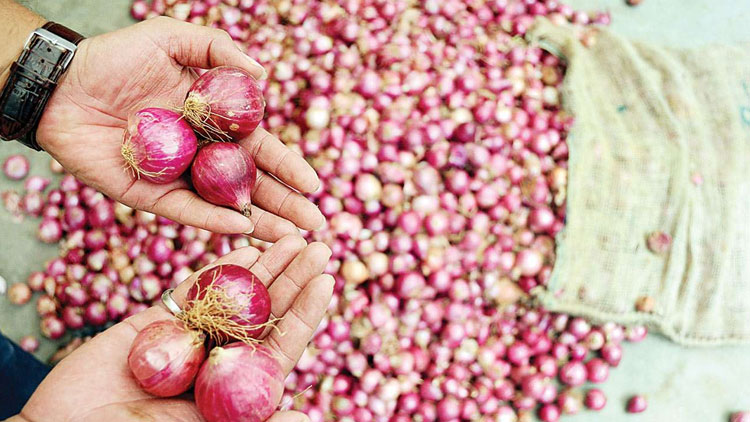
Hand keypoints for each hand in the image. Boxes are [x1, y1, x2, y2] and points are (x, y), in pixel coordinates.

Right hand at [17, 236, 332, 421]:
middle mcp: (220, 361)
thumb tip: (305, 416)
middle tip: (319, 245)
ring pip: (235, 296)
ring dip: (264, 266)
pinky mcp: (157, 323)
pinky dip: (217, 270)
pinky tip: (244, 247)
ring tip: (290, 237)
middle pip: (266, 313)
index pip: (282, 345)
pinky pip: (192, 291)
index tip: (328, 280)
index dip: (305, 311)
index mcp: (237, 390)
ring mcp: (190, 339)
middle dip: (293, 279)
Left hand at [36, 17, 324, 240]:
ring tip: (290, 238)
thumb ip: (218, 50)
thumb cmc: (115, 58)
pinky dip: (213, 221)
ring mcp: (179, 178)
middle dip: (286, 205)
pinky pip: (187, 212)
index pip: (261, 149)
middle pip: (252, 184)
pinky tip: (241, 228)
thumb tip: (263, 76)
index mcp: (214, 123)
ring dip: (259, 222)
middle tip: (315, 225)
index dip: (288, 167)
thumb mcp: (172, 38)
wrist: (62, 84)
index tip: (313, 184)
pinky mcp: (150, 195)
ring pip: (226, 205)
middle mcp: (203, 154)